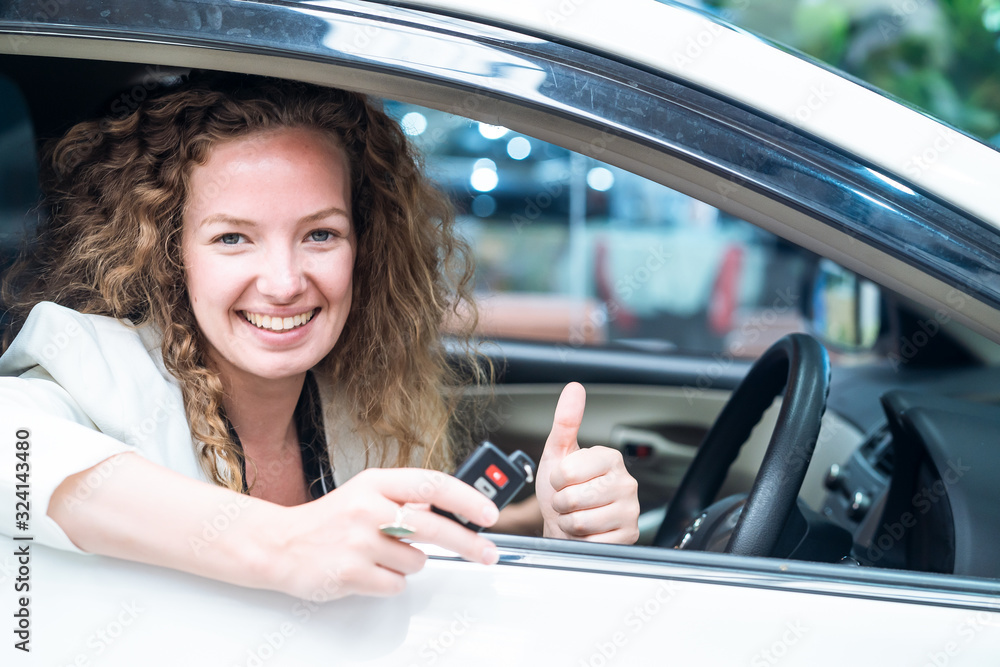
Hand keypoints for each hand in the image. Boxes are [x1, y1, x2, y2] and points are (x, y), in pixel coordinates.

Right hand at [268, 468, 499, 598]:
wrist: (280, 544)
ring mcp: (358, 542)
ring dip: (408, 563)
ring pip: (416, 561)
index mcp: (375, 482)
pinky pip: (396, 584)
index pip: (432, 484)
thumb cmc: (330, 520)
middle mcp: (367, 508)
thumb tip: (455, 508)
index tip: (489, 513)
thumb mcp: (367, 493)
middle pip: (433, 526)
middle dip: (468, 543)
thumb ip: (407, 498)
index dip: (467, 499)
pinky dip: (390, 582)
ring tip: (381, 554)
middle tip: (487, 552)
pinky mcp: (350, 574)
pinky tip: (369, 570)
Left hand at [535, 383, 639, 543]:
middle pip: (573, 498)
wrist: (564, 526)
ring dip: (569, 523)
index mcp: (610, 458)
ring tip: (576, 516)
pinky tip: (588, 532)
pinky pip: (593, 542)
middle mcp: (626, 482)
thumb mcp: (557, 453)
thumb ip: (566, 421)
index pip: (566, 472)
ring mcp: (630, 511)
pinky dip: (582, 540)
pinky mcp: (628, 537)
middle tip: (568, 501)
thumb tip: (574, 388)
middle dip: (561, 504)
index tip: (562, 481)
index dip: (555, 481)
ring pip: (581, 522)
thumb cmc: (562, 489)